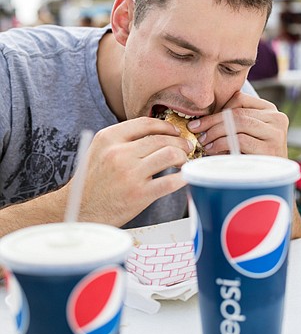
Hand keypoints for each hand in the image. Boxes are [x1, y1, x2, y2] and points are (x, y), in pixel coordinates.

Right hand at [77, 117, 191, 225]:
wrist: (80, 210)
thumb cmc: (92, 182)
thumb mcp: (99, 150)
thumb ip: (122, 139)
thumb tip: (155, 133)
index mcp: (109, 137)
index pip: (145, 123)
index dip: (165, 126)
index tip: (174, 131)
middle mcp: (119, 152)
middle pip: (161, 138)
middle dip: (179, 141)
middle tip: (186, 146)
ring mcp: (130, 173)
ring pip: (170, 154)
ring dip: (183, 157)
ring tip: (184, 161)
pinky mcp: (139, 194)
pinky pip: (171, 181)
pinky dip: (183, 177)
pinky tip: (184, 177)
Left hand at [188, 91, 288, 156]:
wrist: (270, 181)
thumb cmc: (252, 156)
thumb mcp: (244, 134)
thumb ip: (231, 122)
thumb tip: (200, 121)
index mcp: (269, 110)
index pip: (239, 98)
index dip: (217, 109)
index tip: (201, 121)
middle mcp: (277, 118)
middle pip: (236, 112)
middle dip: (211, 121)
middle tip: (195, 130)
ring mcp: (276, 133)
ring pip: (238, 123)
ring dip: (215, 132)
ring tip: (204, 141)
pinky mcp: (271, 149)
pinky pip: (240, 140)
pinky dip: (222, 143)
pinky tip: (212, 149)